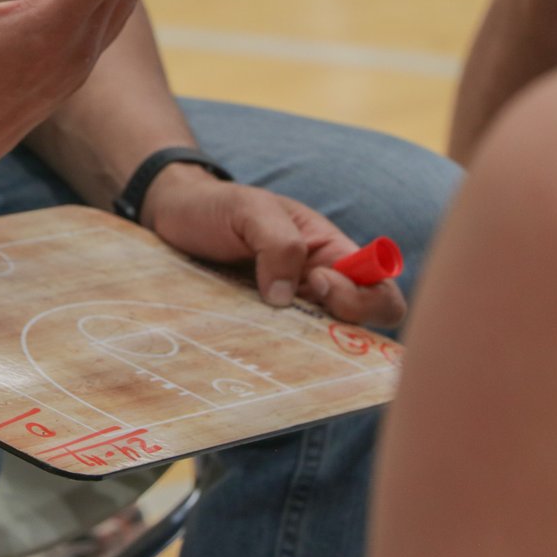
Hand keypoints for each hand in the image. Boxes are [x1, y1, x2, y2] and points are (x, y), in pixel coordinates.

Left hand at [142, 165, 406, 326]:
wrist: (174, 218)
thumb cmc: (218, 206)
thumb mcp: (250, 210)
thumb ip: (278, 244)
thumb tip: (285, 298)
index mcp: (330, 252)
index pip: (381, 288)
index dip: (364, 296)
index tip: (318, 281)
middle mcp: (319, 286)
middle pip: (361, 325)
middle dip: (341, 322)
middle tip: (288, 303)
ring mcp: (290, 309)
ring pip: (319, 343)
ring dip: (301, 342)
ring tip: (260, 320)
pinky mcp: (260, 326)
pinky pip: (280, 348)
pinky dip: (272, 350)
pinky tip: (245, 340)